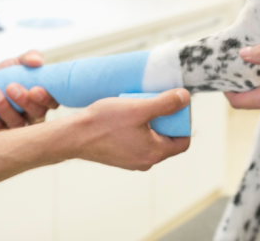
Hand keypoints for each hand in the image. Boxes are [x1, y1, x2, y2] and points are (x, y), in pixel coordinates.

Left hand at [0, 50, 59, 130]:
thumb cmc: (10, 71)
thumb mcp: (20, 61)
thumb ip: (30, 57)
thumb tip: (36, 60)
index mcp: (45, 99)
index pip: (52, 103)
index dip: (45, 99)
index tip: (35, 88)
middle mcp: (34, 115)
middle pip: (36, 116)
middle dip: (24, 102)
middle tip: (10, 87)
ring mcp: (16, 124)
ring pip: (15, 124)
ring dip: (4, 108)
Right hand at [73, 89, 191, 170]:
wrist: (74, 136)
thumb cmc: (104, 123)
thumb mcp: (139, 108)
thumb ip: (165, 103)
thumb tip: (185, 98)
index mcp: (154, 153)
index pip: (183, 141)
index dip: (183, 122)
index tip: (174, 106)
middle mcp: (145, 161)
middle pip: (167, 139)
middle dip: (164, 119)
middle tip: (154, 101)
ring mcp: (132, 160)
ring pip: (151, 139)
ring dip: (149, 122)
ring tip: (138, 106)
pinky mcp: (121, 156)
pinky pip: (137, 141)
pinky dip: (137, 128)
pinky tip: (126, 115)